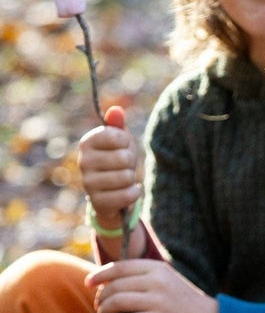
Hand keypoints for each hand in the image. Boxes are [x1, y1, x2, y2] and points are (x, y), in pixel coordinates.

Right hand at [78, 105, 142, 226]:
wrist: (111, 193)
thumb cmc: (116, 161)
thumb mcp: (119, 141)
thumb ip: (117, 126)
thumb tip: (116, 111)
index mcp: (87, 142)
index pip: (118, 136)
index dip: (128, 143)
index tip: (122, 147)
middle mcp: (83, 161)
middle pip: (124, 158)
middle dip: (131, 163)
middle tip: (124, 167)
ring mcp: (88, 183)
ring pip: (127, 177)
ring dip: (132, 179)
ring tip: (123, 179)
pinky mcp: (97, 202)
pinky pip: (128, 195)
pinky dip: (134, 193)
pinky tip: (127, 191)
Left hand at [85, 258, 218, 312]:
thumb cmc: (186, 304)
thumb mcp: (168, 281)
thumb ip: (143, 278)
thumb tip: (109, 283)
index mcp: (158, 268)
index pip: (120, 267)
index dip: (100, 275)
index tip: (89, 283)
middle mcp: (157, 282)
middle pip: (116, 286)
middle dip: (102, 297)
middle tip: (100, 306)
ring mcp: (158, 302)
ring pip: (118, 302)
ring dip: (104, 311)